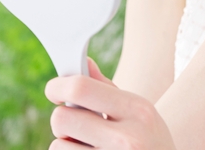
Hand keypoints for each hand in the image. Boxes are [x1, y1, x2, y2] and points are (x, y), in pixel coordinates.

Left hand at [46, 57, 176, 149]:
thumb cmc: (150, 142)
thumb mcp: (140, 113)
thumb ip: (108, 90)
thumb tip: (83, 62)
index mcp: (138, 111)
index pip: (81, 89)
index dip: (58, 86)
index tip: (54, 89)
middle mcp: (127, 139)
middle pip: (62, 118)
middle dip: (62, 119)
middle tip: (74, 124)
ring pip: (58, 146)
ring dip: (65, 145)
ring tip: (88, 146)